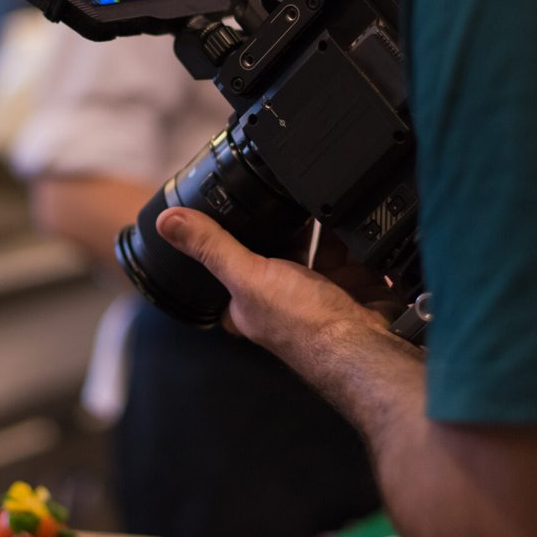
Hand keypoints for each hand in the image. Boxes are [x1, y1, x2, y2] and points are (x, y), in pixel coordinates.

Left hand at [155, 207, 390, 351]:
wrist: (369, 346)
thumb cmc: (305, 330)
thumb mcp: (248, 278)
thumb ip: (212, 248)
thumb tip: (167, 221)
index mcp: (249, 301)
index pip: (230, 262)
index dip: (230, 236)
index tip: (231, 203)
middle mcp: (284, 298)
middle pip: (279, 247)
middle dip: (284, 222)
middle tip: (282, 190)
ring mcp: (321, 291)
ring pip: (317, 244)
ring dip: (321, 223)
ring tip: (320, 196)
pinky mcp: (353, 283)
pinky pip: (350, 248)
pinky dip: (352, 231)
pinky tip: (351, 213)